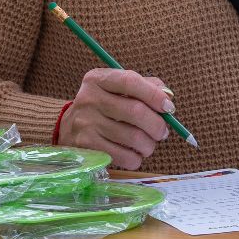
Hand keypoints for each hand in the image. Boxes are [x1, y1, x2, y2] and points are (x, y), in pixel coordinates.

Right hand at [57, 67, 174, 169]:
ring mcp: (86, 123)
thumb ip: (146, 87)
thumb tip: (167, 97)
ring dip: (149, 145)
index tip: (169, 108)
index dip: (154, 95)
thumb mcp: (119, 89)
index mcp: (98, 79)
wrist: (69, 127)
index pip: (130, 81)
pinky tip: (134, 154)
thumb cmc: (104, 106)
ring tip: (149, 145)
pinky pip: (123, 156)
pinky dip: (136, 158)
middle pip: (135, 111)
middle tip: (162, 132)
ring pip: (132, 137)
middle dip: (157, 125)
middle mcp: (89, 98)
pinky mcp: (86, 146)